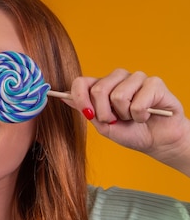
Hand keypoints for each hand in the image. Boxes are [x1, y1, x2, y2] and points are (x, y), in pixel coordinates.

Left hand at [68, 68, 189, 175]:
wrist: (156, 141)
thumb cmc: (131, 132)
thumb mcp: (103, 126)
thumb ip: (86, 110)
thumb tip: (63, 97)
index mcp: (102, 86)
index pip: (82, 82)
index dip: (80, 98)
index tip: (88, 114)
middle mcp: (118, 78)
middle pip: (98, 90)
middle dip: (105, 113)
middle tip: (117, 120)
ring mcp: (136, 78)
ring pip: (118, 96)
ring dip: (125, 115)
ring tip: (134, 117)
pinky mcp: (154, 83)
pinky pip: (138, 102)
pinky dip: (141, 116)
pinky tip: (147, 115)